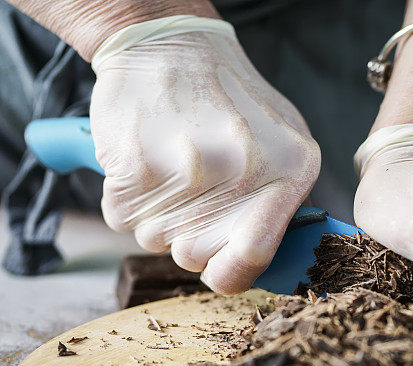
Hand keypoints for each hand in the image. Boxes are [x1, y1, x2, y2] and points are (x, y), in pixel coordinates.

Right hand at [90, 17, 319, 293]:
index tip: (220, 265)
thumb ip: (287, 203)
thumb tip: (276, 259)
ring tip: (174, 166)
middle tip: (194, 192)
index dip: (230, 273)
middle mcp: (241, 174)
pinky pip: (122, 220)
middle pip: (196, 257)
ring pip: (156, 241)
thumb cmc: (232, 100)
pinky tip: (148, 160)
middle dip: (189, 236)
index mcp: (290, 172)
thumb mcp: (287, 143)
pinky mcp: (134, 169)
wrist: (170, 46)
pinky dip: (128, 199)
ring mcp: (186, 172)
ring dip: (158, 216)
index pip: (254, 259)